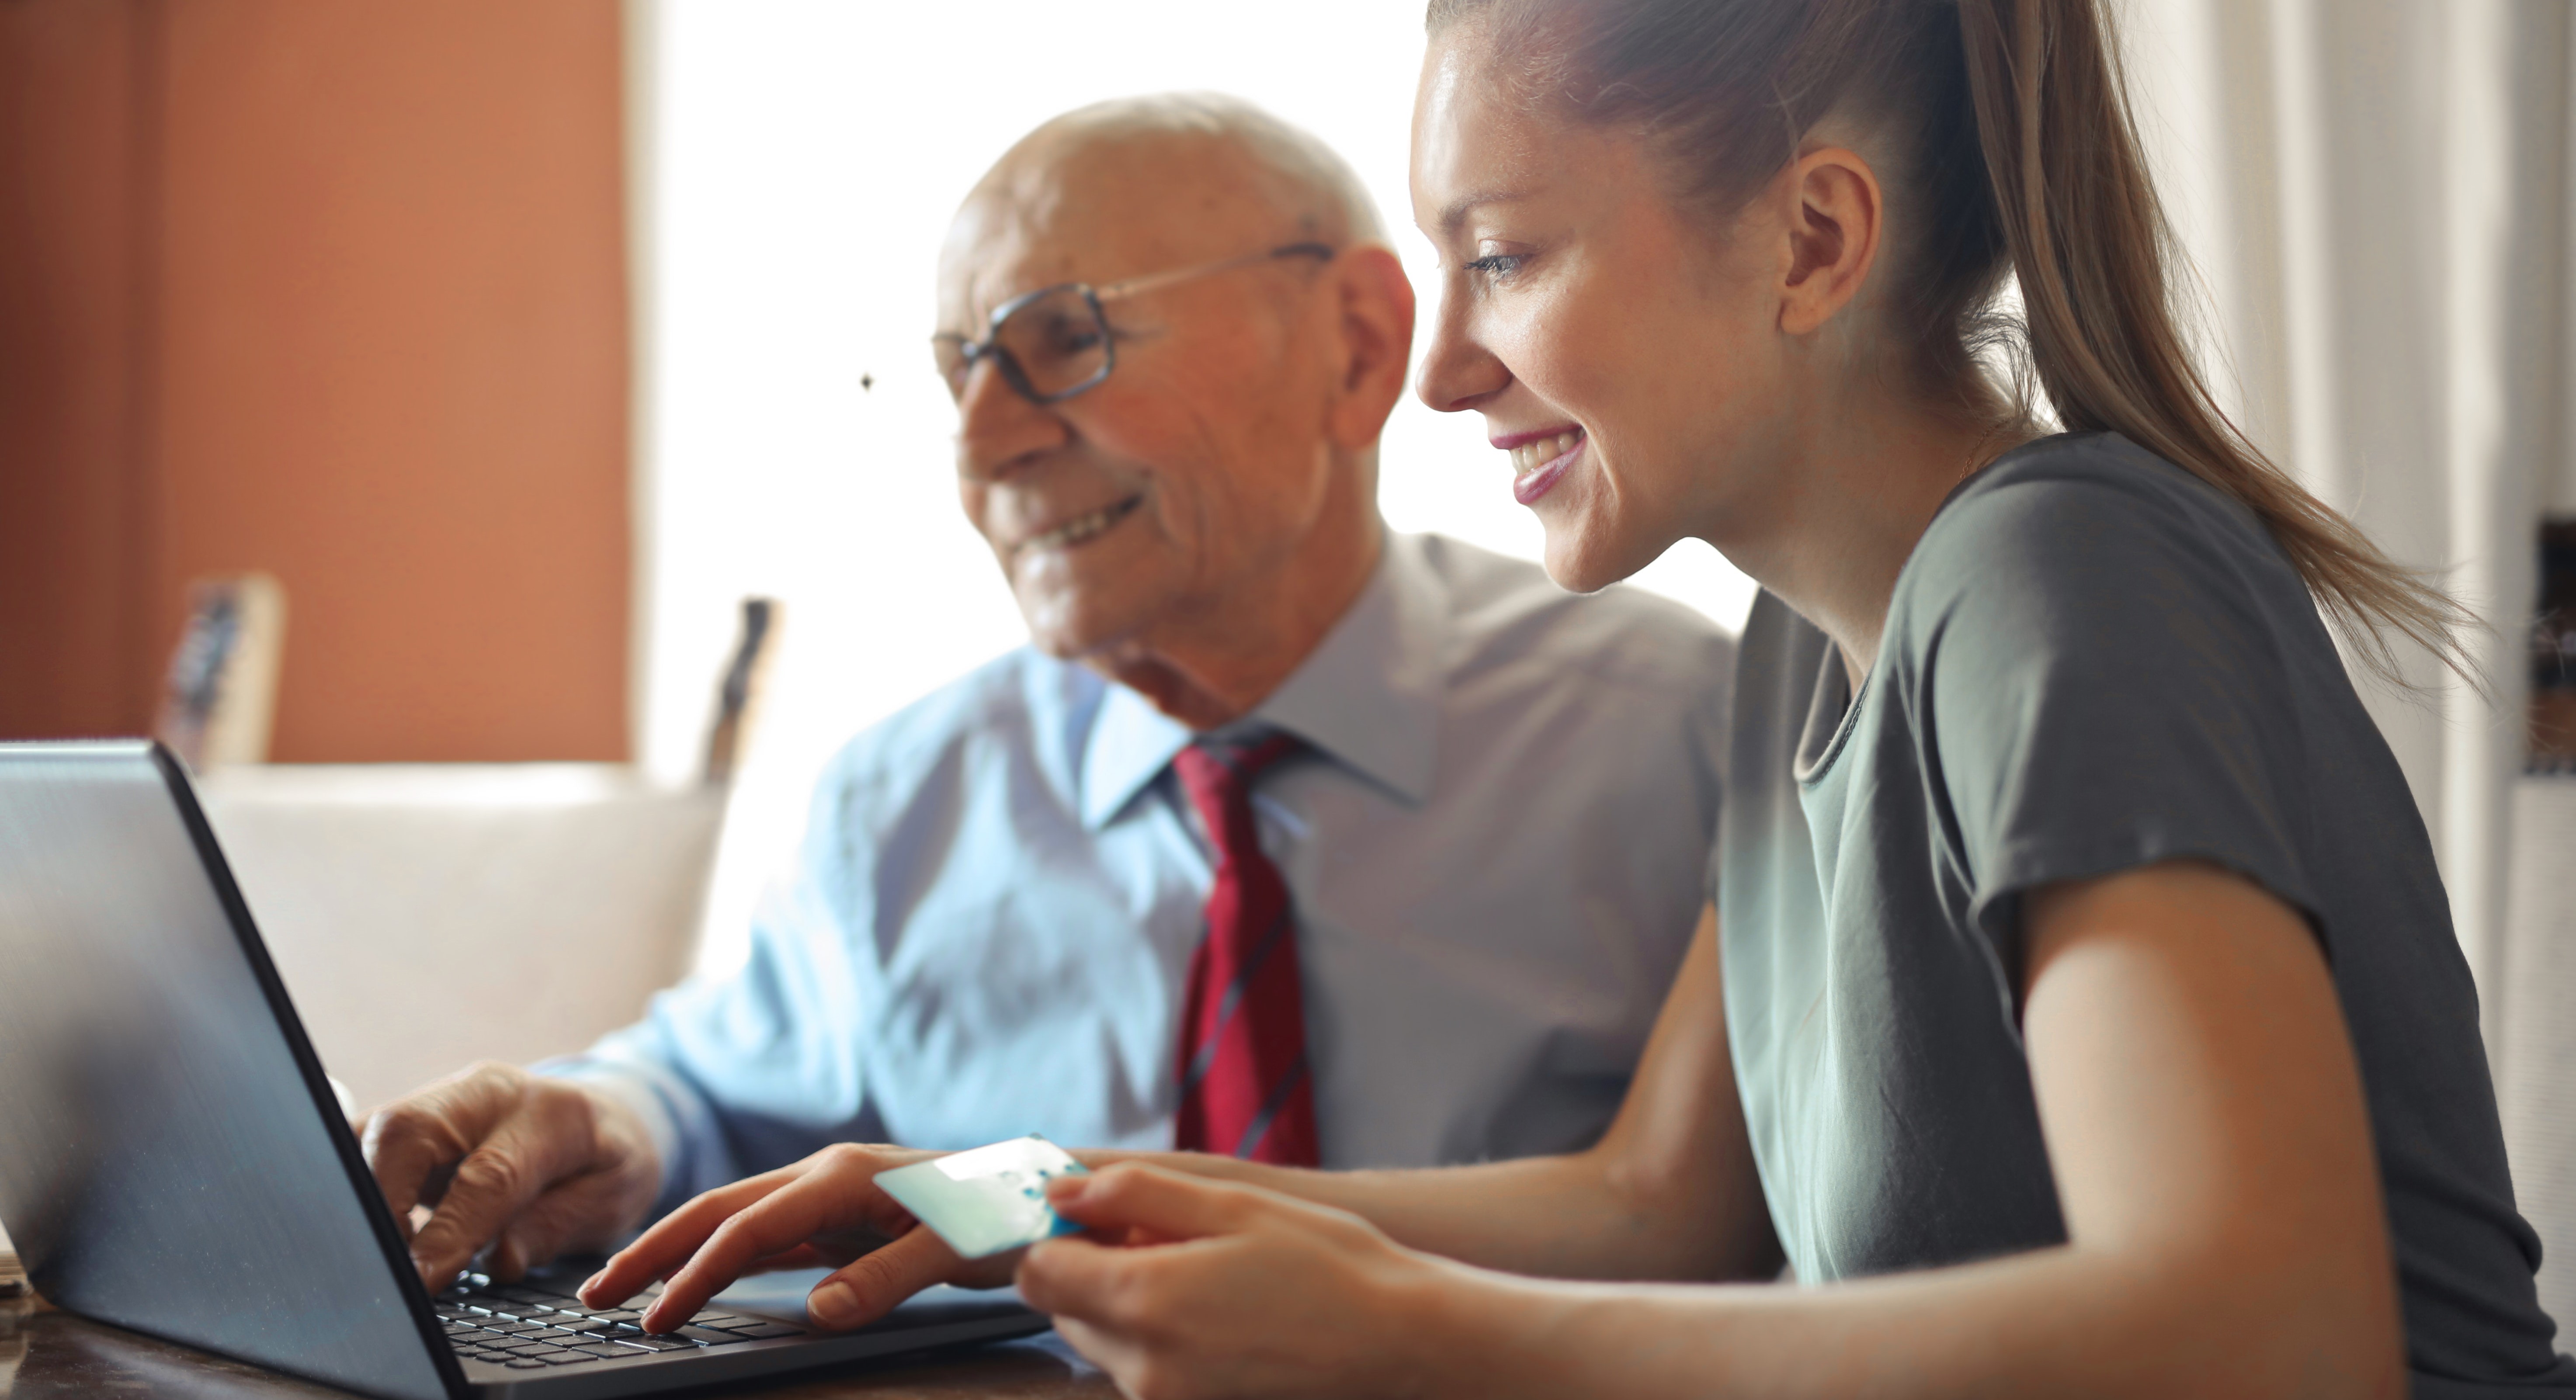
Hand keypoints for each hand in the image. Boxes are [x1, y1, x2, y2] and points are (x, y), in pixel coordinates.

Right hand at [358, 1061, 659, 1290]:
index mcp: (550, 1113)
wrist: (600, 1119)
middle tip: (385, 1267)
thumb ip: (554, 1227)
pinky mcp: (409, 1118)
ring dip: (360, 1194)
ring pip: (372, 1132)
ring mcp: (442, 1100)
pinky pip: (362, 1143)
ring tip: (373, 1253)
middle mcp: (486, 1094)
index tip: (421, 1280)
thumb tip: (499, 1259)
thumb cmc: (606, 1164)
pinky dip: (353, 1185)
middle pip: (408, 1132)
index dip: (449, 1232)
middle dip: (382, 1202)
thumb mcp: (610, 1201)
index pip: (488, 1175)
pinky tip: (362, 1227)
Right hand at [580, 1143, 1016, 1333]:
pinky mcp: (837, 1217)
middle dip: (654, 1250)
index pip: (748, 1229)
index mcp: (843, 1177)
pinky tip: (695, 1281)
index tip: (656, 1317)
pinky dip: (720, 1257)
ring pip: (734, 1221)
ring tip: (624, 1289)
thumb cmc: (1004, 1212)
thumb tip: (817, 1311)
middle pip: (719, 1211)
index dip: (697, 1274)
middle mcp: (825, 1176)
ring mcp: (827, 1195)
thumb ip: (887, 1278)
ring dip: (678, 1252)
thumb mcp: (955, 1249)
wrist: (1040, 1189)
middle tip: (594, 1295)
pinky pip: (765, 1238)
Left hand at [1020, 1163, 1449, 1399]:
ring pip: (1101, 1339)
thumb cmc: (1326, 1263)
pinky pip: (1141, 1368)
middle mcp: (1142, 1365)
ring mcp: (1165, 1399)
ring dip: (1127, 1301)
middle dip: (1094, 1267)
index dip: (1059, 1232)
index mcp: (1144, 1301)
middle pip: (1065, 1308)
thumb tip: (1062, 1192)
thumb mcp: (1233, 1203)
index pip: (1038, 1271)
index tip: (1099, 1211)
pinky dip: (1158, 1334)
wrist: (1398, 1342)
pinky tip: (1218, 1309)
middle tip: (1165, 1235)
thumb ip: (1135, 1194)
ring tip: (1203, 1272)